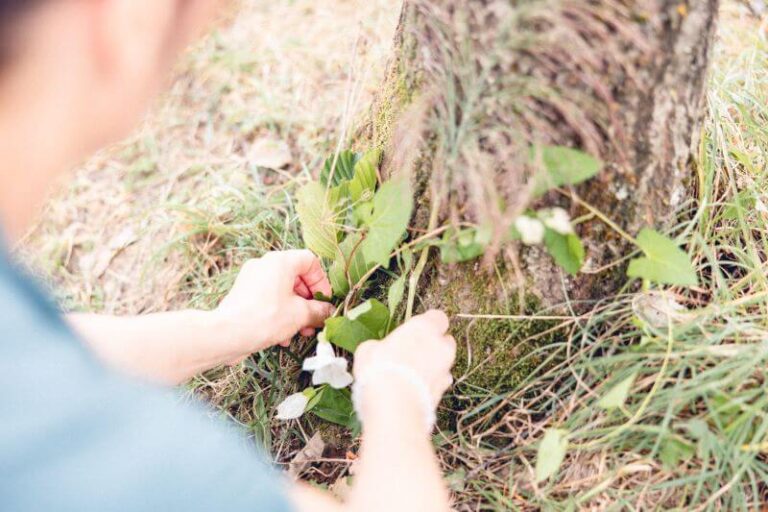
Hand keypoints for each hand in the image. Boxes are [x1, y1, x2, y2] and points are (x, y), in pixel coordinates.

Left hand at [214, 250, 334, 356]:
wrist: (227, 334)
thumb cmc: (265, 318)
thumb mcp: (300, 314)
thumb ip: (319, 310)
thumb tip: (329, 311)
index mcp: (280, 261)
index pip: (310, 261)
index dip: (321, 281)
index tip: (324, 301)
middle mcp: (264, 265)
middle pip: (296, 278)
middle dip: (309, 302)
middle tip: (314, 320)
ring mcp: (251, 279)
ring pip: (283, 291)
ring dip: (296, 311)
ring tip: (301, 331)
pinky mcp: (243, 295)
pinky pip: (269, 300)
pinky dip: (280, 314)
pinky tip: (283, 337)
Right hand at [354, 310, 455, 407]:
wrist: (394, 406)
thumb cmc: (379, 370)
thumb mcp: (368, 350)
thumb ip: (380, 346)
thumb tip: (378, 350)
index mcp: (425, 328)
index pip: (438, 317)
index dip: (428, 323)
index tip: (416, 330)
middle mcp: (441, 346)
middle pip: (445, 340)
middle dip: (434, 345)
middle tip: (413, 352)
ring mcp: (445, 370)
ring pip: (444, 363)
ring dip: (433, 366)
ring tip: (412, 375)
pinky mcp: (444, 391)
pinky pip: (440, 383)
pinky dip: (431, 384)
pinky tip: (414, 390)